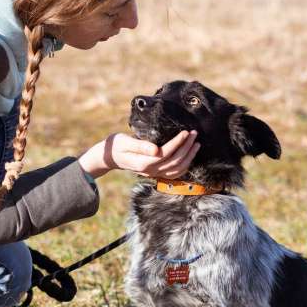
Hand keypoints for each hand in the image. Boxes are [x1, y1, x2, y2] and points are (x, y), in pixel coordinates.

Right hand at [78, 131, 199, 179]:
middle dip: (187, 147)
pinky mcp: (156, 173)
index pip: (166, 153)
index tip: (185, 132)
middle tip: (194, 134)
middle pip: (175, 161)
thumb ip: (140, 146)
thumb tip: (156, 150)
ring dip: (189, 157)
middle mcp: (150, 171)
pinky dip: (185, 166)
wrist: (110, 157)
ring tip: (196, 144)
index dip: (178, 143)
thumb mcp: (124, 142)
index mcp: (143, 162)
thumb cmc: (116, 145)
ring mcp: (154, 174)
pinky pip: (174, 174)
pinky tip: (190, 156)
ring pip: (177, 170)